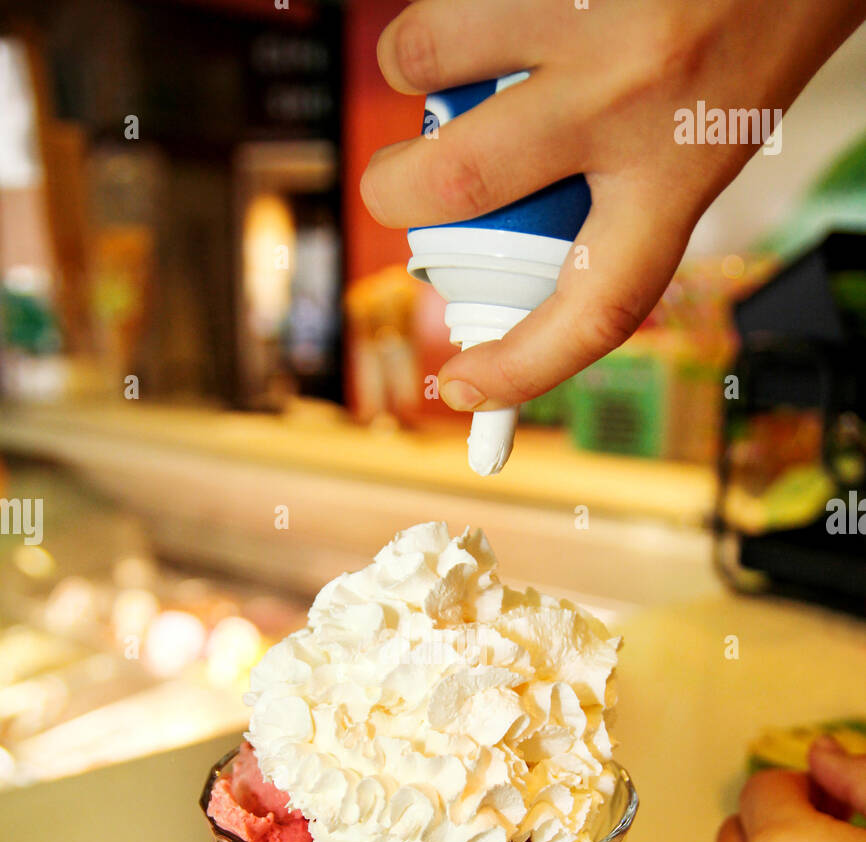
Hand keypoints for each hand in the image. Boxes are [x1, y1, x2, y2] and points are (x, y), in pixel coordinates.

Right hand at [362, 0, 865, 412]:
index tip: (467, 390)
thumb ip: (623, 196)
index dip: (519, 368)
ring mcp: (588, 8)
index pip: (592, 309)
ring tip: (443, 60)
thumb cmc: (759, 22)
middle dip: (393, 193)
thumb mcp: (708, 139)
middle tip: (395, 188)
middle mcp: (632, 92)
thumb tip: (508, 243)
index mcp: (681, 168)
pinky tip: (496, 10)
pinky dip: (452, 11)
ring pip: (428, 55)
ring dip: (412, 66)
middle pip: (459, 181)